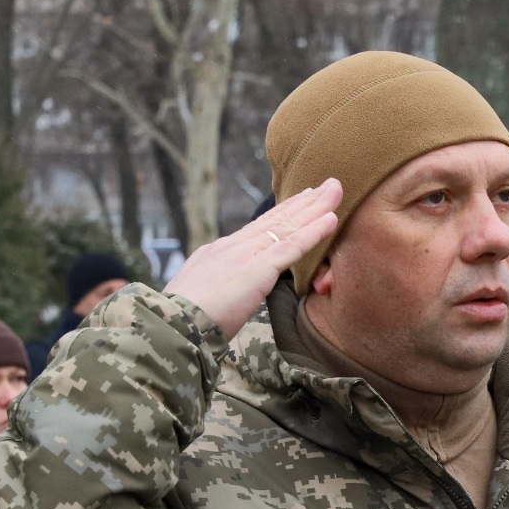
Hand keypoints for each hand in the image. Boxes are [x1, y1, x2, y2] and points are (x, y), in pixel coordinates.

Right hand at [165, 181, 342, 339]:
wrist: (172, 324)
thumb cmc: (185, 320)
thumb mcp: (205, 294)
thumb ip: (221, 286)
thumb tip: (231, 289)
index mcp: (220, 252)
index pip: (260, 228)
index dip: (284, 212)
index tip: (304, 197)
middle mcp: (233, 246)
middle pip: (276, 219)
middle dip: (305, 201)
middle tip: (329, 184)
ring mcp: (245, 255)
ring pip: (287, 226)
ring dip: (315, 207)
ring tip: (336, 190)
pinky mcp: (255, 270)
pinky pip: (291, 248)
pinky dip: (312, 233)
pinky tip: (331, 219)